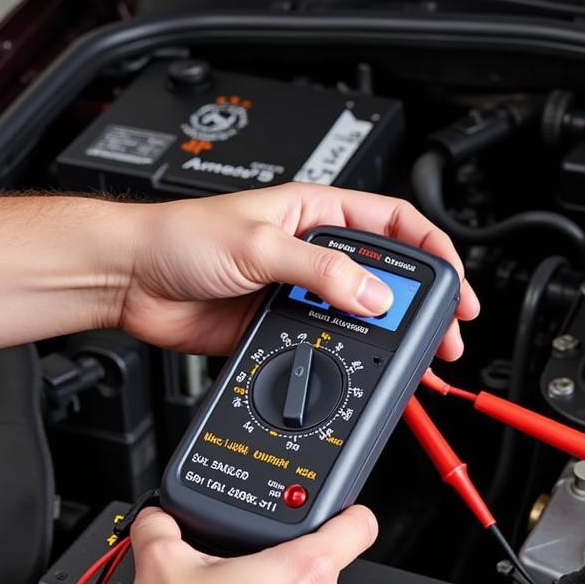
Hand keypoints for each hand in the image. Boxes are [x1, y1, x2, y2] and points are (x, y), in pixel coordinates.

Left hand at [114, 183, 479, 360]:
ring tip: (415, 361)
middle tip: (445, 333)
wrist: (131, 280)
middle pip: (385, 278)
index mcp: (316, 213)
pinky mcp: (278, 328)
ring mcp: (296, 293)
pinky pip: (324, 345)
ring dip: (388, 339)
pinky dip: (346, 359)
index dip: (432, 252)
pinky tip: (359, 370)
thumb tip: (374, 297)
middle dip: (421, 304)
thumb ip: (321, 271)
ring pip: (358, 317)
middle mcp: (312, 252)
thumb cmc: (179, 239)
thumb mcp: (259, 243)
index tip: (453, 284)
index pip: (394, 225)